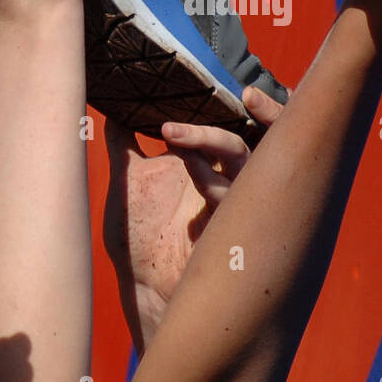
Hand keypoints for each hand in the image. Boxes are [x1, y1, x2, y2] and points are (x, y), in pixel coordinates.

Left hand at [103, 87, 282, 350]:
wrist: (138, 288)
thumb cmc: (139, 239)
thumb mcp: (129, 181)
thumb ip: (125, 142)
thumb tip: (111, 108)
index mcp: (220, 168)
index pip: (254, 132)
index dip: (265, 111)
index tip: (247, 93)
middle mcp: (236, 184)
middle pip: (269, 142)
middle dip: (270, 115)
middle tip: (246, 96)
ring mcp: (237, 207)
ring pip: (251, 163)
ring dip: (215, 140)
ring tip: (173, 133)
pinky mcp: (230, 232)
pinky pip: (232, 195)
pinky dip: (210, 174)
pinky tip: (187, 165)